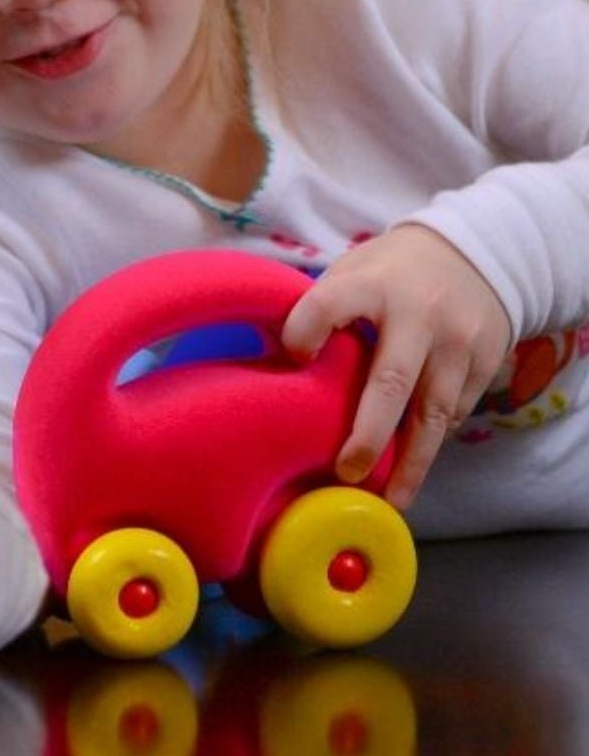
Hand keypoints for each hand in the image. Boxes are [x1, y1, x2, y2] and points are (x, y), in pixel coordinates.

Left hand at [281, 224, 510, 509]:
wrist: (476, 254)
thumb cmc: (390, 273)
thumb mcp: (352, 271)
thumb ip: (318, 308)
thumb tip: (268, 356)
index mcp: (371, 284)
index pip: (330, 304)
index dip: (307, 330)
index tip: (293, 357)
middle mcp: (419, 313)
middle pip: (392, 381)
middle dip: (369, 434)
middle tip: (346, 473)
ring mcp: (458, 341)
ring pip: (434, 411)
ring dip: (411, 462)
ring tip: (390, 501)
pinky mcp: (486, 363)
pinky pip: (456, 412)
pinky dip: (432, 442)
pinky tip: (412, 468)